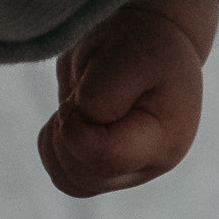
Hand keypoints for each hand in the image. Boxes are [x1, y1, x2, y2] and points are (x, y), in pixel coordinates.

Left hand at [41, 0, 213, 195]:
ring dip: (59, 142)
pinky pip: (63, 176)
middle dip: (67, 132)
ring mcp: (124, 171)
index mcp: (163, 140)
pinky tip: (73, 117)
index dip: (76, 129)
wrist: (149, 37)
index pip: (105, 158)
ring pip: (69, 180)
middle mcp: (147, 165)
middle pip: (84, 175)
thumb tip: (84, 120)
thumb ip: (107, 89)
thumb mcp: (132, 52)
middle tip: (82, 93)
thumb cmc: (145, 43)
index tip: (79, 95)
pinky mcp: (102, 168)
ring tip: (79, 104)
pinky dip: (54, 146)